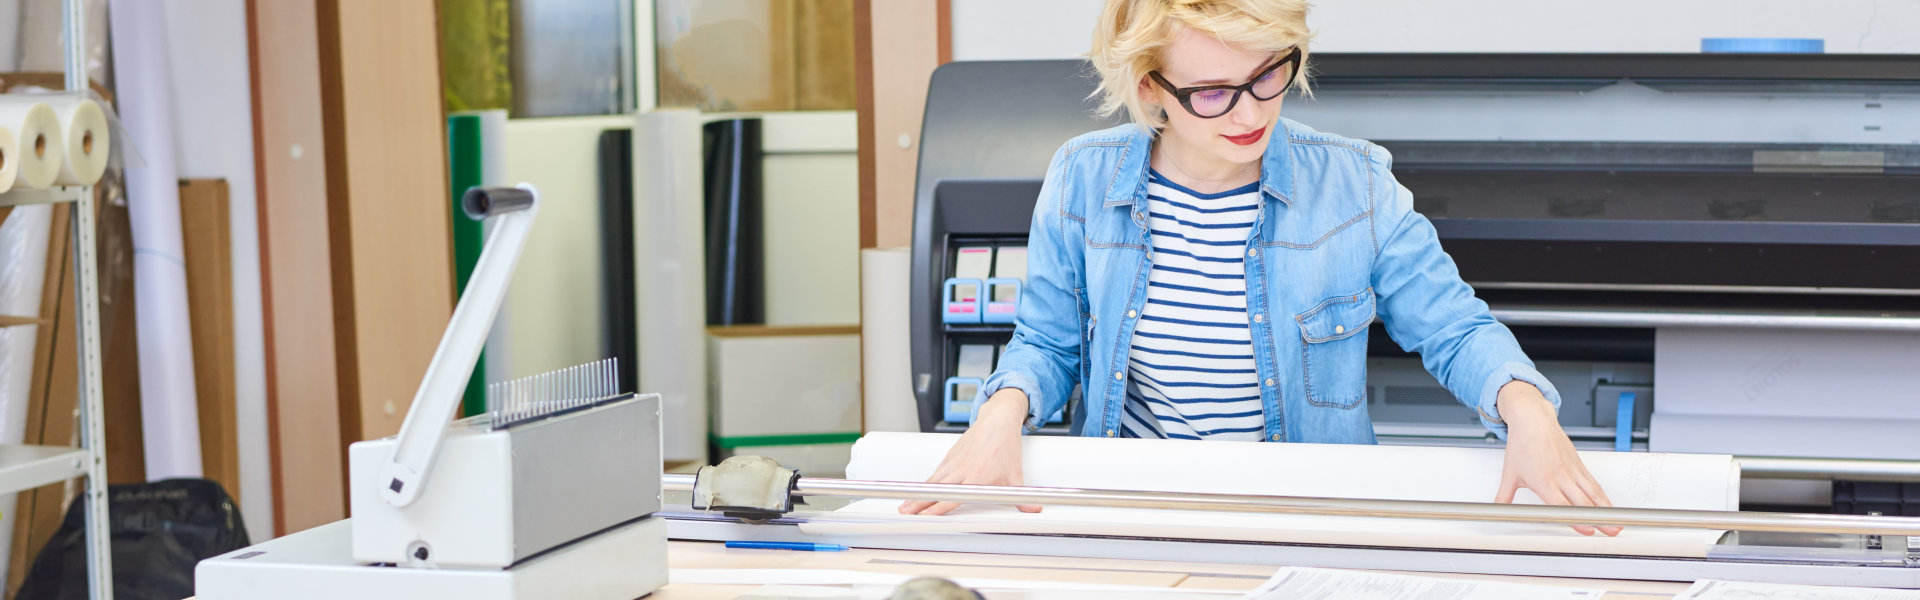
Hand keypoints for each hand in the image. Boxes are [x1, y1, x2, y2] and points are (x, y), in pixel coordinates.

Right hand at [898, 389, 1040, 515]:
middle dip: (919, 502)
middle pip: (936, 490)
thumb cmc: (1006, 447)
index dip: (938, 507)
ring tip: (904, 506)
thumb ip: (1022, 497)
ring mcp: (954, 462)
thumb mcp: (1016, 476)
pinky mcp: (950, 455)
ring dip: (917, 493)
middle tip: (905, 513)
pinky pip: (935, 472)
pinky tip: (916, 490)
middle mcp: (963, 470)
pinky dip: (925, 482)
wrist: (998, 420)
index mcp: (978, 478)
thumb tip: (1033, 511)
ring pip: (932, 481)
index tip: (926, 515)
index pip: (954, 497)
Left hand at [1492, 382, 1620, 536]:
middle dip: (1597, 519)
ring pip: (1593, 492)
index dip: (1575, 518)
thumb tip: (1495, 511)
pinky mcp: (1579, 465)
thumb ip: (1504, 496)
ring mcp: (1572, 470)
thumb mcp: (1509, 473)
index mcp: (1542, 480)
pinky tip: (1609, 508)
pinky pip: (1594, 484)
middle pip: (1582, 501)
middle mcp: (1560, 476)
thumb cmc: (1522, 444)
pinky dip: (1603, 497)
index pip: (1561, 504)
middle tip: (1609, 532)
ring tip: (1617, 524)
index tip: (1587, 530)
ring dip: (1606, 510)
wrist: (1533, 419)